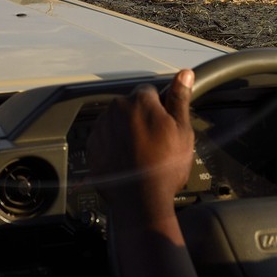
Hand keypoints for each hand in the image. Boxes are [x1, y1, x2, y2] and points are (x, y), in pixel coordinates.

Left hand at [87, 69, 195, 225]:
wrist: (140, 202)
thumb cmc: (164, 168)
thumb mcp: (182, 131)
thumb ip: (180, 98)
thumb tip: (185, 74)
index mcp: (139, 101)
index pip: (149, 92)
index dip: (159, 108)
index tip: (164, 125)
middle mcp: (116, 109)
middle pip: (131, 106)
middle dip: (141, 119)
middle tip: (155, 143)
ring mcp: (101, 128)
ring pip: (117, 122)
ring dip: (126, 132)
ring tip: (141, 155)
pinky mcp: (92, 146)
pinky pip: (105, 139)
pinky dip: (114, 146)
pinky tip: (127, 161)